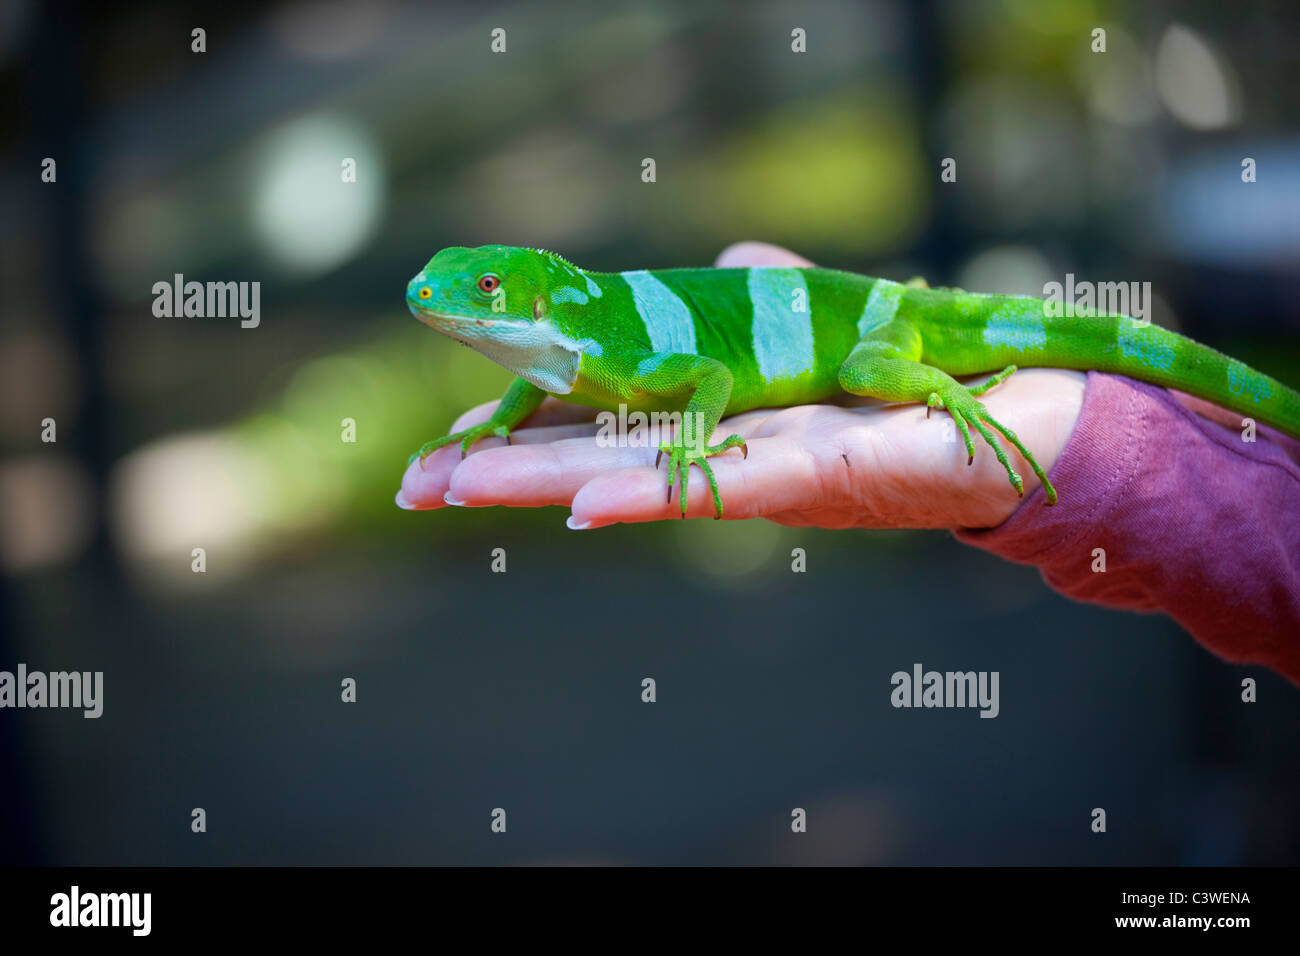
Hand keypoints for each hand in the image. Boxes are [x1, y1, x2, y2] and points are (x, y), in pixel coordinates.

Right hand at [397, 242, 1085, 529]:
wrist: (1016, 410)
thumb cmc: (914, 370)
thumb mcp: (817, 318)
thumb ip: (766, 289)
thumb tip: (735, 258)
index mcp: (712, 415)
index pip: (602, 419)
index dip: (527, 427)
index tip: (451, 437)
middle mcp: (722, 452)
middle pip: (593, 455)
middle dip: (502, 470)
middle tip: (413, 488)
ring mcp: (759, 472)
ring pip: (633, 477)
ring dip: (540, 483)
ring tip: (454, 491)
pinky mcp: (811, 478)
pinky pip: (719, 486)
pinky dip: (648, 496)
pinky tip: (581, 506)